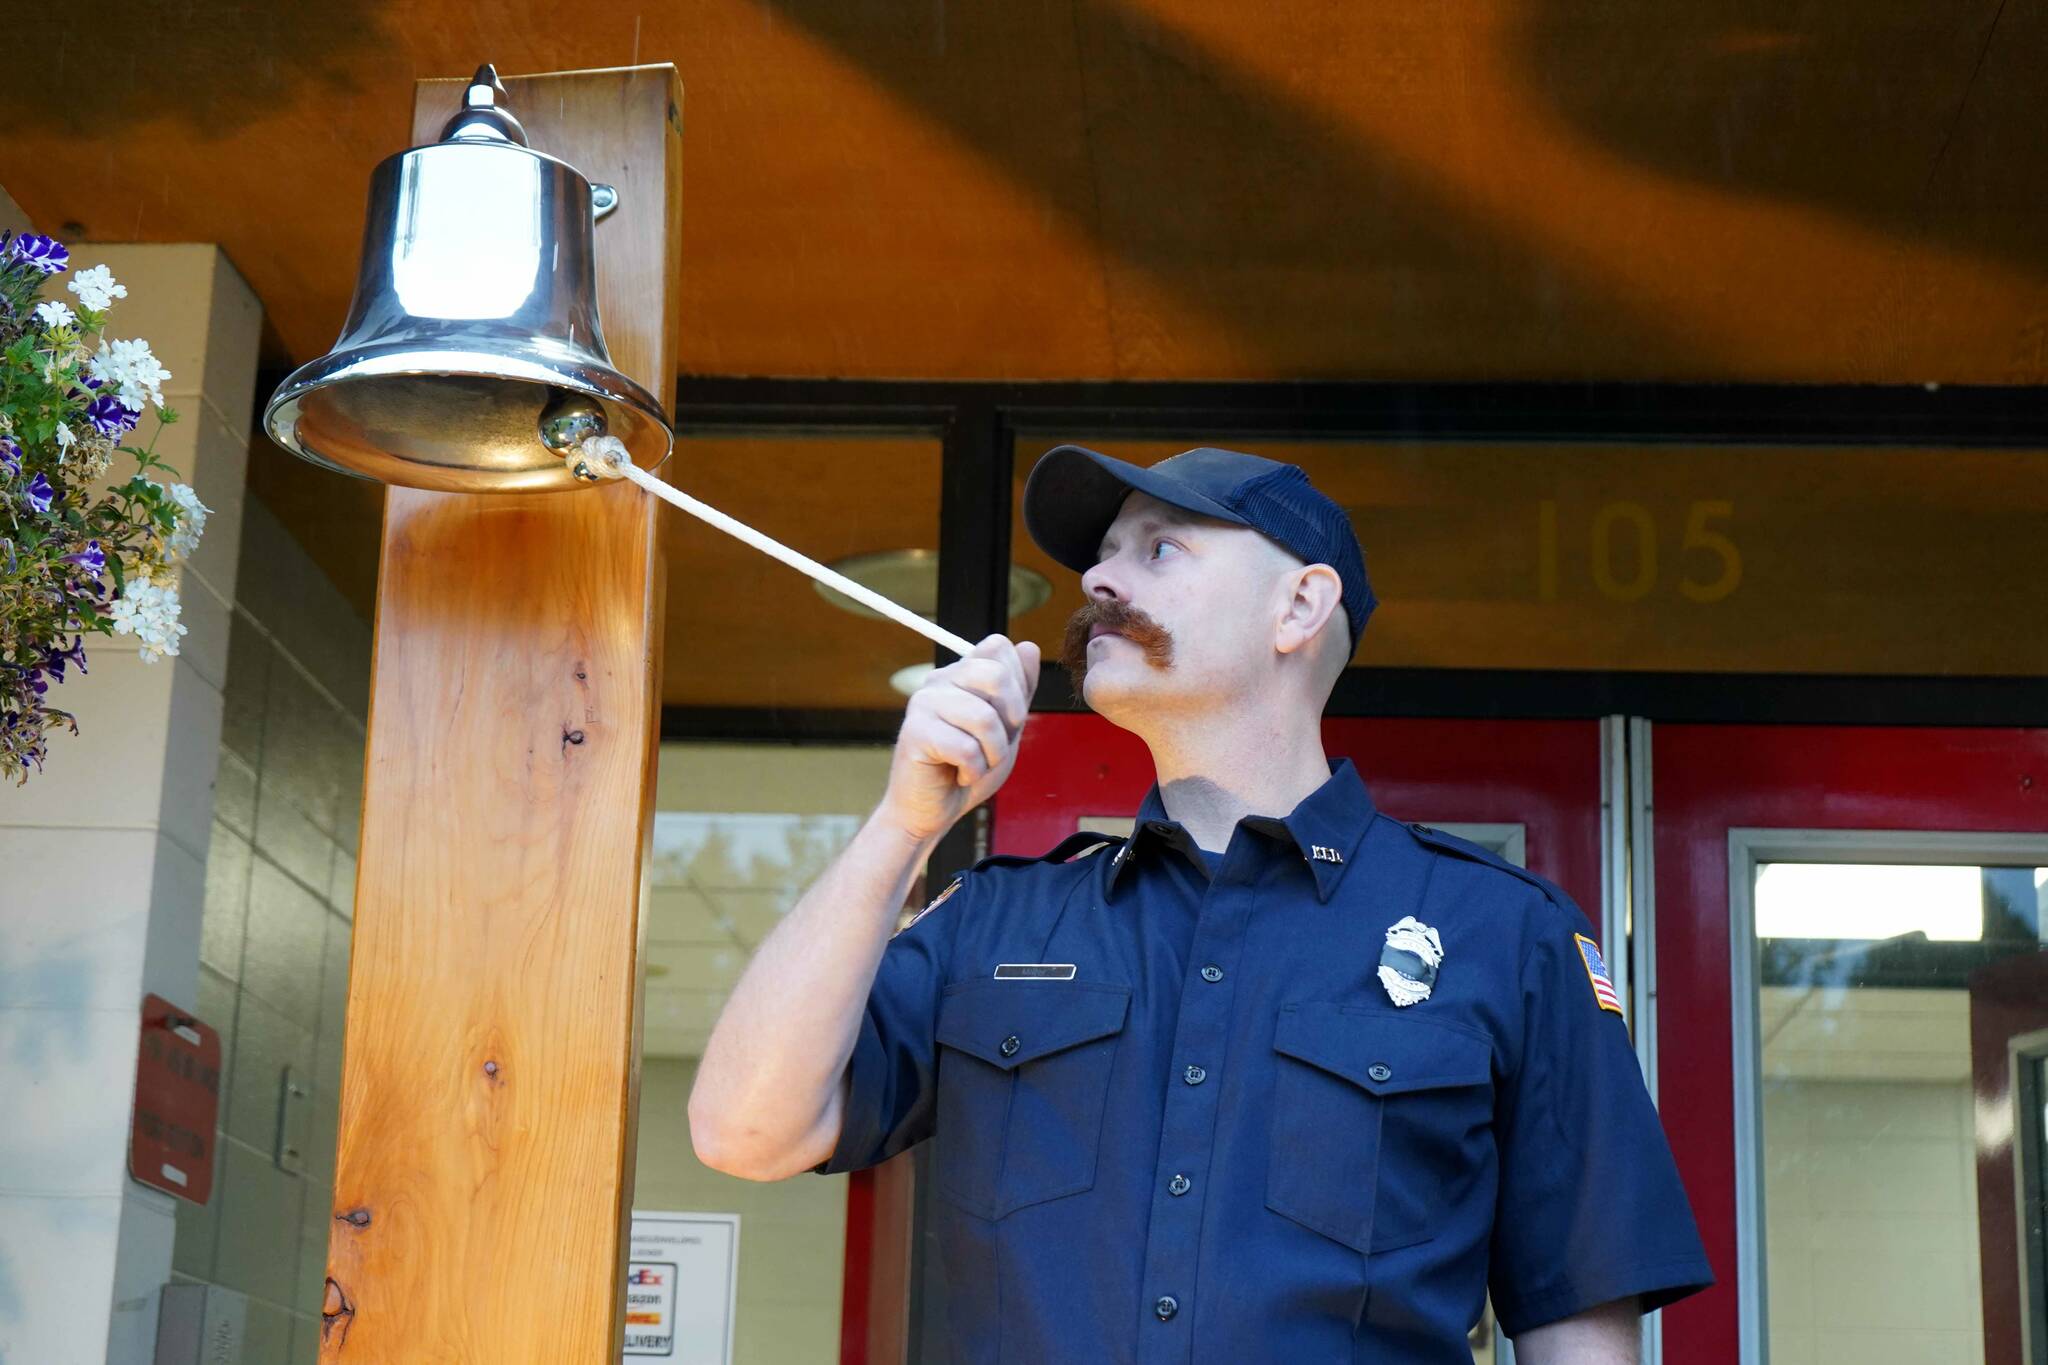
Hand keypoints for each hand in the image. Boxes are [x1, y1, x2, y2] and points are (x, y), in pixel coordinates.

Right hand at [877, 634, 1041, 844]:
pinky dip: (974, 771)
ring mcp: (924, 704)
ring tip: (976, 765)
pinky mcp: (915, 733)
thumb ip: (1019, 690)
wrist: (932, 811)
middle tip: (995, 745)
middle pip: (995, 675)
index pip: (998, 646)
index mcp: (961, 674)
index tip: (1007, 719)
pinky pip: (966, 749)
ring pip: (984, 718)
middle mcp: (939, 681)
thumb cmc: (967, 768)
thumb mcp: (1006, 728)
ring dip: (992, 754)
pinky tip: (960, 775)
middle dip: (1010, 719)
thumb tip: (1028, 647)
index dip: (1017, 685)